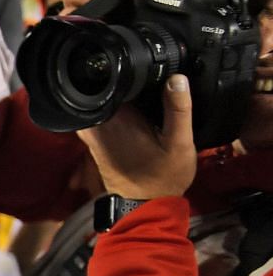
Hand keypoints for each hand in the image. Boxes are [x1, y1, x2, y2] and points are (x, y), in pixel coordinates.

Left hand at [78, 73, 197, 199]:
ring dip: (124, 98)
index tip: (149, 71)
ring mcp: (95, 131)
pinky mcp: (97, 139)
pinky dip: (120, 112)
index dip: (131, 72)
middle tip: (152, 89)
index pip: (113, 81)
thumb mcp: (180, 143)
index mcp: (115, 117)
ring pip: (106, 101)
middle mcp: (99, 122)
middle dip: (127, 84)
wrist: (144, 204)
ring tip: (146, 105)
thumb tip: (177, 78)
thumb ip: (178, 109)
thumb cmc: (162, 177)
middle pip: (107, 89)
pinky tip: (138, 117)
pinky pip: (105, 114)